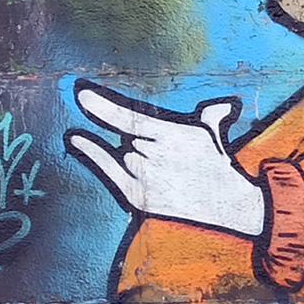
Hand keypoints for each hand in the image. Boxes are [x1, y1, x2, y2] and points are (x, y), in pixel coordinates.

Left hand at [66, 84, 265, 237]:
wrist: (225, 209)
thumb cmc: (216, 169)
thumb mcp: (214, 138)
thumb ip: (212, 116)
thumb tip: (226, 105)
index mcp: (175, 136)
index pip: (131, 119)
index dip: (103, 108)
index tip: (82, 94)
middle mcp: (156, 156)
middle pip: (129, 137)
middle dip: (143, 143)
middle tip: (168, 161)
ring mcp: (144, 177)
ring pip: (124, 153)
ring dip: (136, 158)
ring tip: (164, 173)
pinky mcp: (137, 195)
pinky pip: (109, 169)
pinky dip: (92, 153)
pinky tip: (76, 138)